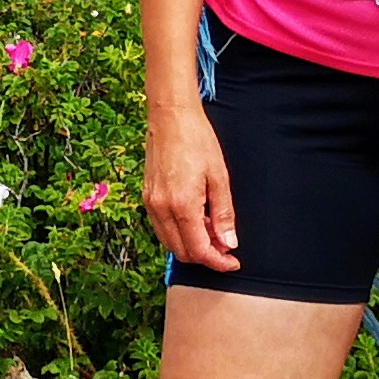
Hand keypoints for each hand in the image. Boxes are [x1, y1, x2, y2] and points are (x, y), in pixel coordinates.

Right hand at [141, 100, 237, 271]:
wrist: (170, 116)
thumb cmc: (197, 140)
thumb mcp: (219, 177)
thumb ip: (223, 213)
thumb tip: (228, 242)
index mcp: (182, 205)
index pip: (199, 250)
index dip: (218, 262)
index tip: (232, 262)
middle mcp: (161, 209)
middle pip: (182, 252)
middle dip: (205, 255)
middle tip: (225, 244)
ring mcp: (150, 204)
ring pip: (170, 243)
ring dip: (191, 245)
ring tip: (211, 229)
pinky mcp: (146, 197)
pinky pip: (161, 228)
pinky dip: (179, 233)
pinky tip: (195, 218)